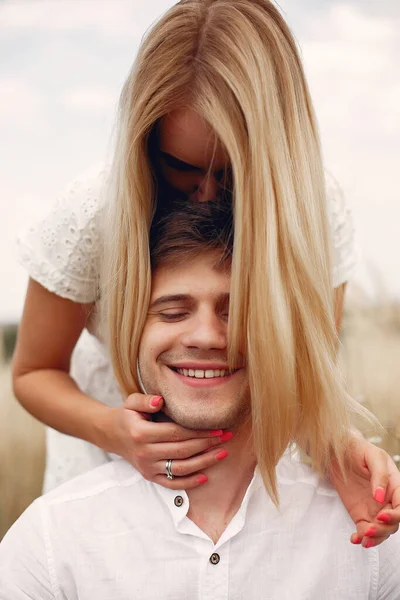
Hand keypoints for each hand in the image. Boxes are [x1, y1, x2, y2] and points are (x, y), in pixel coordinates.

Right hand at [103, 393, 230, 488]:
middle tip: (227, 437)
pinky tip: (205, 477)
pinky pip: (171, 484)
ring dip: (204, 462)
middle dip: (207, 444)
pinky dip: (189, 483)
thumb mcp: (132, 402)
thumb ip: (145, 400)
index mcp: (141, 433)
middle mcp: (145, 453)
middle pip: (182, 451)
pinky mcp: (150, 477)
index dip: (198, 432)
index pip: (176, 433)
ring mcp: (147, 467)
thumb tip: (160, 401)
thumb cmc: (128, 416)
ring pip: (180, 469)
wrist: (113, 435)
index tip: (217, 428)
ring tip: (222, 454)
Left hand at [330, 431, 399, 547]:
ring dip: (374, 538)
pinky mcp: (360, 514)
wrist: (337, 451)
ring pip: (381, 530)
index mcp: (395, 486)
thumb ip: (380, 476)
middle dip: (383, 529)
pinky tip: (355, 539)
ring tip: (362, 538)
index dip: (396, 515)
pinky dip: (361, 538)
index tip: (380, 516)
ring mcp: (374, 508)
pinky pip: (364, 531)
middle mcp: (387, 500)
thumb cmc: (358, 449)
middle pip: (393, 523)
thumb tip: (381, 497)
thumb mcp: (372, 456)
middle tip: (368, 530)